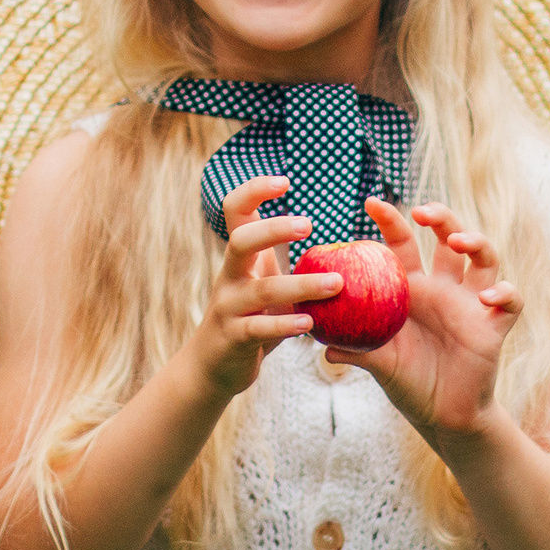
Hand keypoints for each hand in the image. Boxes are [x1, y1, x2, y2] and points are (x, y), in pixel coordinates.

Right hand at [182, 174, 341, 400]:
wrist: (212, 367)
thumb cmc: (251, 319)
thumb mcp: (264, 286)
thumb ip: (284, 264)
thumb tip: (335, 245)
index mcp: (239, 258)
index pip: (236, 210)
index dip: (254, 190)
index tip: (284, 182)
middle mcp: (229, 276)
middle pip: (242, 241)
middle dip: (274, 229)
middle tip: (309, 225)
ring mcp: (229, 307)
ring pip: (264, 290)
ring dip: (303, 285)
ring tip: (337, 284)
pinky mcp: (234, 338)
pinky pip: (259, 329)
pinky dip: (285, 325)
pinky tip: (310, 325)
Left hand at [327, 198, 519, 443]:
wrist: (444, 416)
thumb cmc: (409, 383)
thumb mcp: (379, 365)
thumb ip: (356, 351)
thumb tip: (322, 344)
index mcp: (413, 289)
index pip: (404, 243)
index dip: (391, 221)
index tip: (372, 203)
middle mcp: (444, 288)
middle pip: (449, 237)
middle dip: (440, 217)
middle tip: (422, 212)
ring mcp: (471, 303)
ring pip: (484, 257)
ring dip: (475, 242)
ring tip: (457, 243)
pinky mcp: (495, 325)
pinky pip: (510, 301)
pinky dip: (504, 293)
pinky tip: (487, 296)